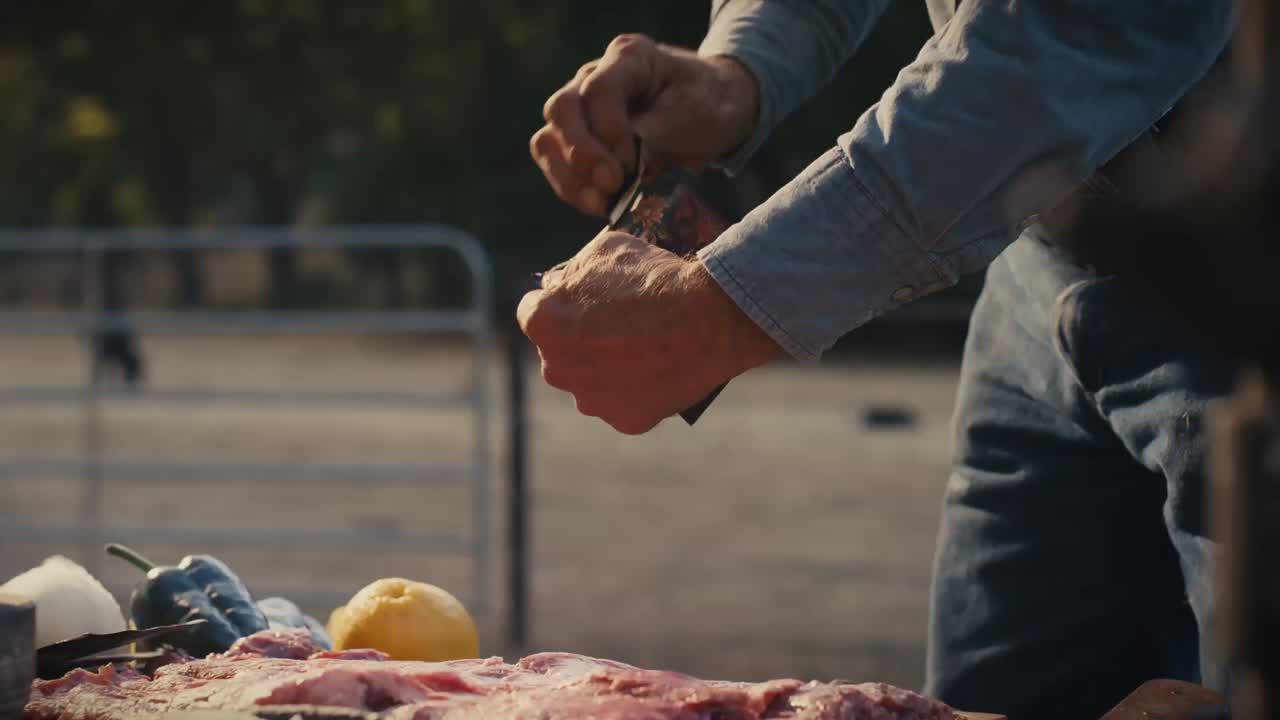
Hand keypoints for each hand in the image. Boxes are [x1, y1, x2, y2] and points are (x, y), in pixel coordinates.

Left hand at [517, 232, 778, 433]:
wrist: (707, 317)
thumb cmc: (654, 277)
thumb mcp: (604, 249)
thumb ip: (574, 271)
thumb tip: (564, 283)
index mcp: (542, 322)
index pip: (534, 311)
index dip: (560, 302)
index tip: (583, 300)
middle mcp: (555, 368)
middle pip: (560, 352)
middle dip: (580, 340)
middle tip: (617, 325)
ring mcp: (590, 400)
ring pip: (590, 383)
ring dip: (605, 370)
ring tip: (643, 349)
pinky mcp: (624, 420)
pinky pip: (625, 404)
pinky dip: (638, 391)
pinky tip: (659, 371)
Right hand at [530, 34, 759, 215]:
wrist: (713, 112)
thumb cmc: (707, 104)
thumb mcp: (695, 113)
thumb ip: (655, 134)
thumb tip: (621, 170)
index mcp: (627, 57)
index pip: (598, 90)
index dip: (609, 131)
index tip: (631, 165)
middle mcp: (591, 76)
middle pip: (561, 110)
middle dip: (581, 154)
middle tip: (610, 186)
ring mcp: (579, 108)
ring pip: (548, 140)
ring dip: (570, 177)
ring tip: (601, 203)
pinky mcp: (575, 140)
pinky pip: (556, 164)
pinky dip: (573, 189)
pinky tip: (599, 205)